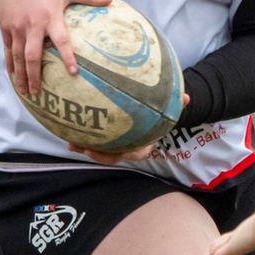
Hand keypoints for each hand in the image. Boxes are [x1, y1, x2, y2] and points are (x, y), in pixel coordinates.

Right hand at [0, 0, 110, 98]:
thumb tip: (110, 0)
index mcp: (50, 18)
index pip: (61, 41)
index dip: (67, 57)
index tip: (73, 73)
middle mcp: (33, 26)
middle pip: (33, 56)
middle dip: (34, 76)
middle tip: (38, 92)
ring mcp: (17, 28)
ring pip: (18, 56)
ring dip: (21, 75)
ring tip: (24, 91)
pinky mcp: (6, 27)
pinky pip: (8, 49)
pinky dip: (10, 63)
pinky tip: (12, 74)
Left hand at [68, 94, 187, 163]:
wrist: (153, 121)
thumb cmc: (158, 116)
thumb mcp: (167, 111)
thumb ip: (177, 105)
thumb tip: (187, 97)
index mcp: (143, 146)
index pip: (132, 155)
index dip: (117, 154)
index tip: (109, 150)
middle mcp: (129, 150)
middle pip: (111, 157)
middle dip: (95, 154)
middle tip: (82, 147)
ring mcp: (116, 147)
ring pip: (100, 152)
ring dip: (85, 147)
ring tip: (70, 142)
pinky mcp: (106, 141)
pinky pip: (94, 142)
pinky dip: (82, 138)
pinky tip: (68, 132)